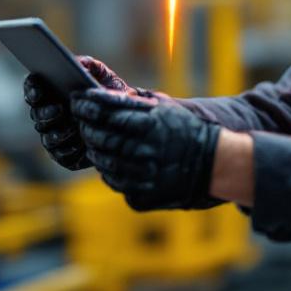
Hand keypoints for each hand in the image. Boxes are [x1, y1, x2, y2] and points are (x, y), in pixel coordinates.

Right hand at [23, 56, 156, 170]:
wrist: (125, 118)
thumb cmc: (109, 93)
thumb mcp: (103, 75)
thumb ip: (90, 65)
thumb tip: (77, 64)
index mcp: (51, 91)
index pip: (33, 88)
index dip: (32, 89)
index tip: (40, 91)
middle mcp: (48, 114)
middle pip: (37, 115)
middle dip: (45, 113)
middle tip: (59, 110)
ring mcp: (54, 135)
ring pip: (47, 137)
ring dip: (57, 133)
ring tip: (73, 128)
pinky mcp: (65, 155)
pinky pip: (61, 156)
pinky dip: (69, 151)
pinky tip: (81, 146)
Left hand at [71, 88, 222, 210]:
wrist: (213, 164)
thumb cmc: (188, 131)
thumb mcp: (168, 109)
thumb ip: (139, 102)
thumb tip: (108, 95)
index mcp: (150, 125)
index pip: (107, 112)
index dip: (88, 104)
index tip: (78, 100)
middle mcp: (145, 150)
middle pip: (101, 137)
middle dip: (86, 127)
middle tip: (81, 121)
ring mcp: (144, 176)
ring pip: (104, 162)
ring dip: (94, 150)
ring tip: (92, 141)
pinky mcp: (144, 195)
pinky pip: (116, 183)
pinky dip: (109, 172)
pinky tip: (109, 163)